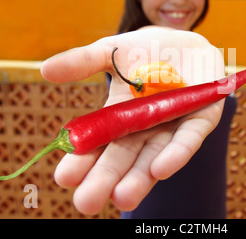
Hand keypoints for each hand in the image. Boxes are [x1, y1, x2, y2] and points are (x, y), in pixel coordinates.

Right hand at [40, 26, 224, 214]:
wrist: (186, 41)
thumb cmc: (146, 51)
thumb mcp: (111, 52)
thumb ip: (82, 61)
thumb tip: (44, 70)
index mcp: (120, 116)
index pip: (98, 143)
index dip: (83, 160)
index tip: (63, 177)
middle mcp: (145, 129)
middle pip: (124, 158)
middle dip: (106, 179)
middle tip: (85, 202)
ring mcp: (173, 127)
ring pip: (154, 157)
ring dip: (139, 178)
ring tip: (121, 197)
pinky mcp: (201, 120)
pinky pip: (189, 139)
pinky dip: (176, 154)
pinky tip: (159, 170)